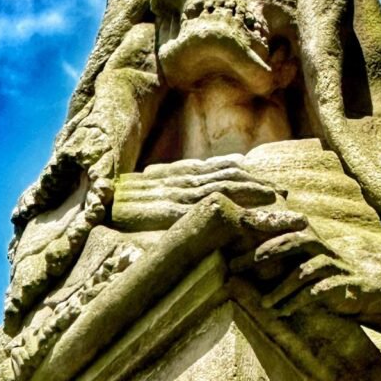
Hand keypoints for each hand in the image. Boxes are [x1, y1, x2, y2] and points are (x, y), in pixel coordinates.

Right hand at [113, 156, 282, 230]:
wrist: (93, 207)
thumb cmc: (119, 205)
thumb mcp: (150, 192)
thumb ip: (176, 190)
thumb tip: (202, 194)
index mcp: (177, 173)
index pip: (220, 169)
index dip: (248, 174)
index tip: (270, 182)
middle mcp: (180, 180)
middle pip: (229, 176)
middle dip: (259, 183)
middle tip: (287, 192)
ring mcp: (176, 194)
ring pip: (224, 188)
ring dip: (253, 192)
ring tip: (279, 199)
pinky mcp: (169, 211)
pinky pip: (205, 207)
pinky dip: (230, 206)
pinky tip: (248, 210)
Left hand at [230, 220, 362, 307]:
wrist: (365, 284)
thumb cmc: (323, 272)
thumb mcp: (302, 257)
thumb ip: (278, 251)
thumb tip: (236, 256)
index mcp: (307, 236)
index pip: (280, 226)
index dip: (258, 226)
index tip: (234, 231)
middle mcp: (319, 247)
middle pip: (289, 243)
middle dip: (261, 254)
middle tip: (236, 266)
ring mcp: (331, 265)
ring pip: (302, 272)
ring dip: (280, 289)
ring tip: (263, 303)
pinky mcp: (341, 285)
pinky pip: (316, 293)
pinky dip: (297, 303)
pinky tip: (282, 312)